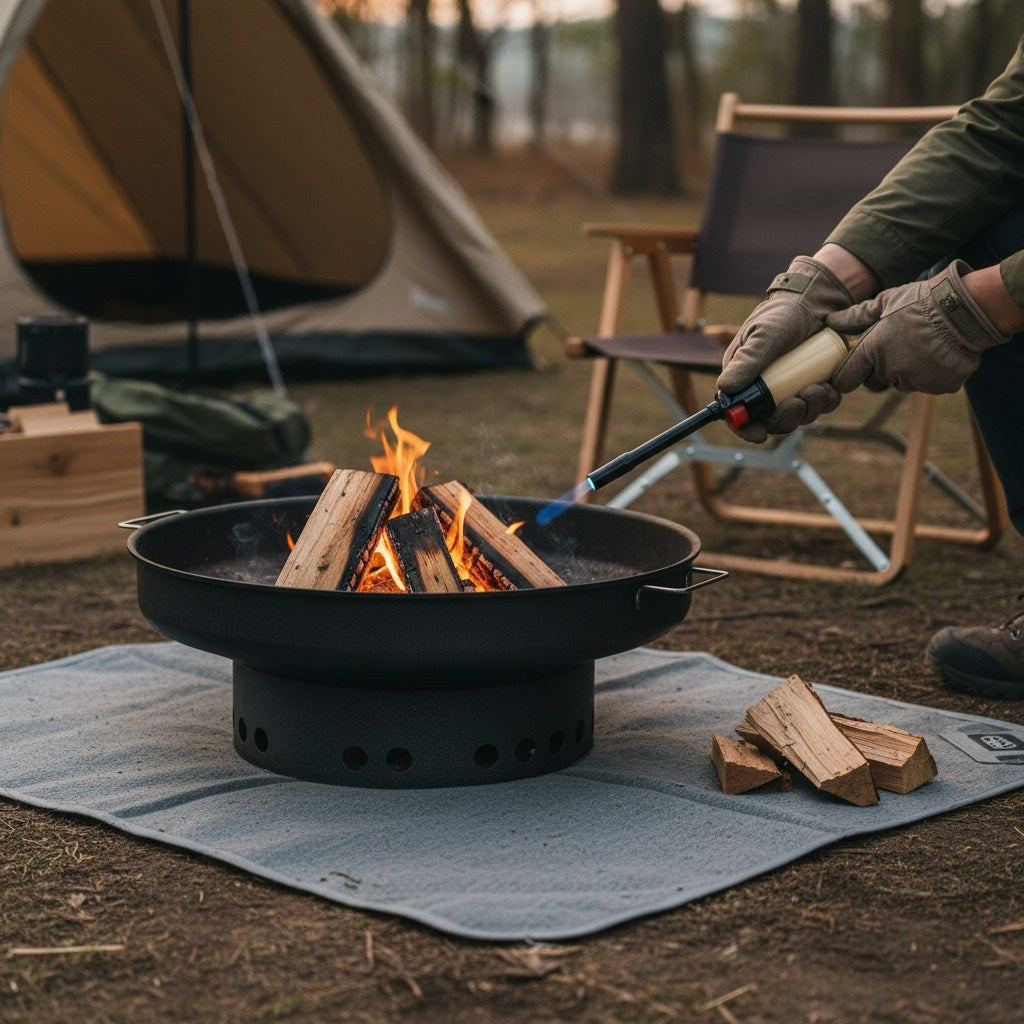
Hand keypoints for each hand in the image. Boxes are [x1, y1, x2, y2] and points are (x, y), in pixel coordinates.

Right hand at [718, 255, 853, 441]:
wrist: (818, 301)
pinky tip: (831, 386)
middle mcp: (764, 388)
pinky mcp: (810, 384)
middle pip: (770, 421)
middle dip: (788, 417)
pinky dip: (825, 401)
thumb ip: (747, 360)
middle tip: (802, 400)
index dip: (746, 428)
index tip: (760, 435)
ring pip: (796, 416)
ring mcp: (788, 388)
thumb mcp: (764, 334)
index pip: (738, 413)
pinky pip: (817, 406)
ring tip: (820, 387)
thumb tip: (726, 389)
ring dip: (810, 408)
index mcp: (743, 377)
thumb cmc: (784, 312)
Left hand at [827, 260, 1008, 394]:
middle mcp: (891, 371)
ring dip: (908, 371)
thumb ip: (856, 316)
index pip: (845, 379)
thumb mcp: (885, 302)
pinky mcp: (940, 387)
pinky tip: (940, 354)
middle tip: (898, 347)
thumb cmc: (921, 302)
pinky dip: (933, 374)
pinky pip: (930, 385)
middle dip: (882, 369)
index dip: (847, 375)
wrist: (966, 309)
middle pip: (877, 381)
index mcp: (873, 351)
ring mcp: (917, 381)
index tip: (853, 369)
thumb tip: (830, 322)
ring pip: (903, 383)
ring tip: (923, 346)